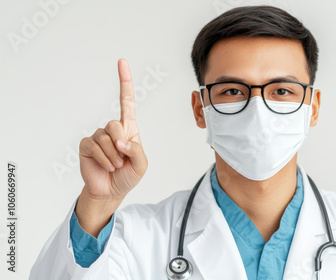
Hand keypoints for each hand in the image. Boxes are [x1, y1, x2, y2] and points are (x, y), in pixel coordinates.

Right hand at [79, 58, 147, 200]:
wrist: (111, 191)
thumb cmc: (128, 176)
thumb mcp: (141, 164)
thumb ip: (136, 150)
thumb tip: (120, 141)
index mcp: (128, 128)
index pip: (126, 101)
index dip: (125, 82)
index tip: (121, 62)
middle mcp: (112, 129)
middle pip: (115, 124)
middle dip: (120, 144)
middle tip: (123, 160)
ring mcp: (98, 136)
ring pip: (105, 138)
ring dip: (113, 156)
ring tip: (115, 166)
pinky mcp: (86, 146)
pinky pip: (93, 146)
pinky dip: (103, 159)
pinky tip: (106, 166)